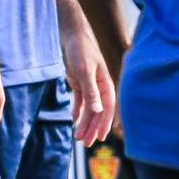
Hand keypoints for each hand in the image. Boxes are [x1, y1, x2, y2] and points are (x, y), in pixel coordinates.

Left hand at [61, 20, 117, 147]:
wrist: (71, 35)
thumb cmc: (81, 51)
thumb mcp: (85, 71)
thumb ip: (91, 91)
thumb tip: (97, 110)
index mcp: (106, 84)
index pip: (107, 108)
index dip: (105, 123)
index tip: (100, 138)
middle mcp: (99, 86)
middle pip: (98, 111)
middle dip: (92, 127)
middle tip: (86, 143)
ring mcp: (89, 84)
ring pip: (88, 108)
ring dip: (84, 122)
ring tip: (78, 136)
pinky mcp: (79, 82)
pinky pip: (80, 100)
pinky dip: (77, 110)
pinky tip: (74, 120)